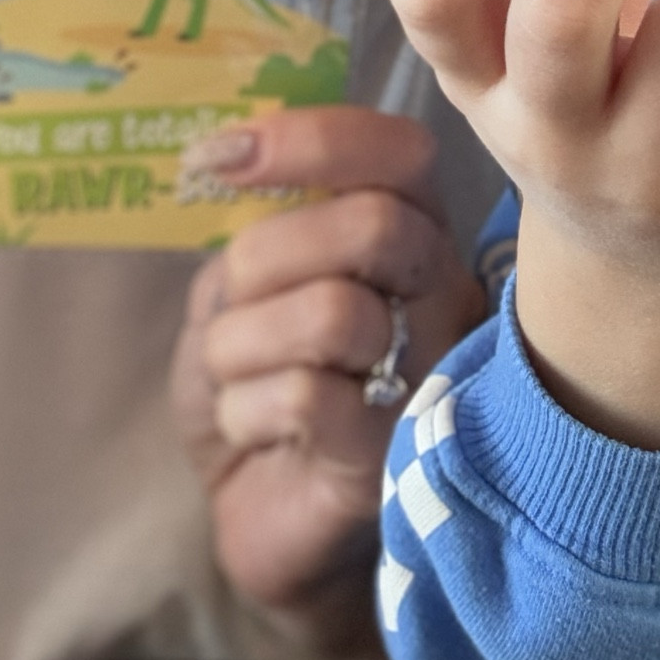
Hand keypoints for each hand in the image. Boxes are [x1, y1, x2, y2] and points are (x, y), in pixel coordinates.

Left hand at [169, 107, 485, 653]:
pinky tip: (255, 430)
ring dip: (243, 345)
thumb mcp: (246, 289)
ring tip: (237, 378)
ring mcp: (431, 377)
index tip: (219, 156)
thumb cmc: (264, 385)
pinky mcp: (397, 457)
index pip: (401, 151)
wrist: (272, 520)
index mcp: (411, 231)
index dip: (313, 140)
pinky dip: (248, 407)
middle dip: (265, 256)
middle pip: (374, 224)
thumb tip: (227, 152)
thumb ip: (255, 223)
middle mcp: (440, 294)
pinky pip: (310, 398)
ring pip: (334, 313)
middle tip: (231, 302)